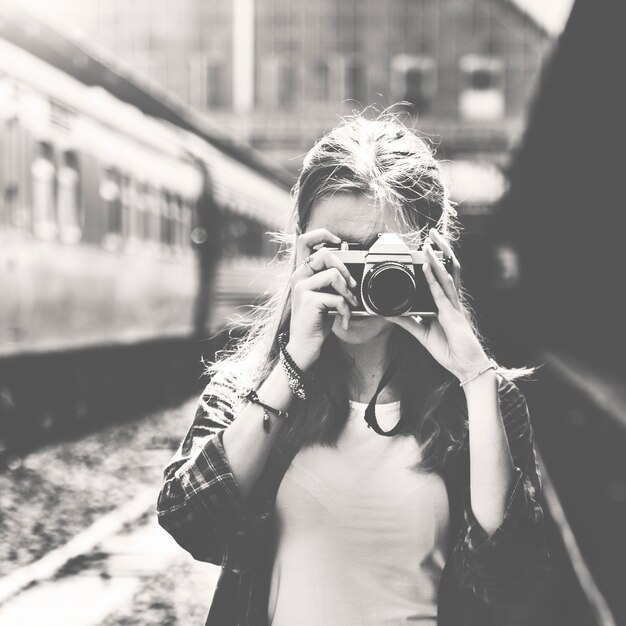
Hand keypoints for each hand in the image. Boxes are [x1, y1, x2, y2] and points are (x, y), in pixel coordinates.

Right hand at [287, 228, 358, 370]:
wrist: (304, 346)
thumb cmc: (316, 321)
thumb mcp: (323, 295)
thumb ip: (330, 278)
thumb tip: (345, 259)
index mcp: (301, 272)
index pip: (304, 240)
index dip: (322, 234)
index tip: (338, 241)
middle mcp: (298, 276)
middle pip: (324, 253)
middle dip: (344, 267)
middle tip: (350, 285)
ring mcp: (301, 288)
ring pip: (333, 274)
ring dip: (347, 292)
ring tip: (349, 304)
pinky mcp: (308, 301)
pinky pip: (337, 298)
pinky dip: (346, 310)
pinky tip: (343, 320)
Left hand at [385, 228, 489, 380]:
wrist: (467, 367)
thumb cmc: (450, 350)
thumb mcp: (422, 333)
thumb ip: (406, 321)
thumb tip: (388, 312)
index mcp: (447, 304)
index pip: (443, 276)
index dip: (437, 260)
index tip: (428, 246)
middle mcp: (452, 301)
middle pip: (449, 268)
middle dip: (442, 249)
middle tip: (433, 233)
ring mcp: (454, 307)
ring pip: (447, 276)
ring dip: (437, 258)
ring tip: (428, 243)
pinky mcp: (452, 316)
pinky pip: (441, 293)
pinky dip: (433, 279)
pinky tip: (427, 267)